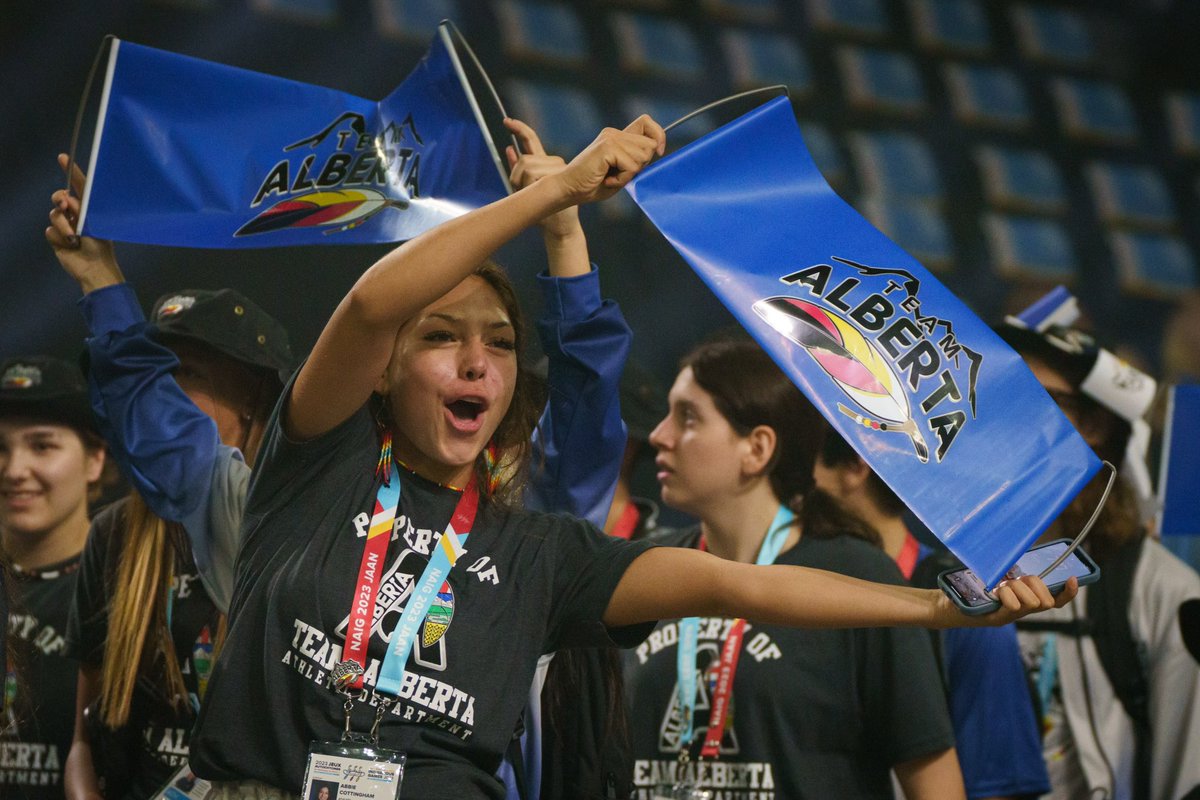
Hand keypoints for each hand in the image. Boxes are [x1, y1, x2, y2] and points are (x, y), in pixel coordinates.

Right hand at [45, 153, 122, 292]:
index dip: (71, 171)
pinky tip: (69, 246)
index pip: (80, 186)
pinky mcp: (57, 238)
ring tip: (75, 237)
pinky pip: (50, 231)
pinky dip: (59, 238)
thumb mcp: (93, 223)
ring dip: (63, 226)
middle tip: (66, 206)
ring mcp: (66, 226)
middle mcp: (77, 215)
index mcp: (89, 209)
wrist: (94, 268)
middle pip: (60, 197)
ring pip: (54, 215)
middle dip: (60, 200)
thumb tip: (66, 198)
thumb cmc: (100, 245)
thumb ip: (81, 208)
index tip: (63, 157)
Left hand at [504, 118, 580, 239]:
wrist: (562, 228)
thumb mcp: (527, 189)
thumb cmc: (547, 212)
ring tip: (531, 198)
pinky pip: (534, 176)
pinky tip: (529, 176)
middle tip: (523, 194)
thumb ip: (518, 169)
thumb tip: (508, 149)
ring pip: (527, 168)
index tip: (507, 121)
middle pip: (524, 160)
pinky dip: (526, 182)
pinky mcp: (559, 181)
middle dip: (516, 178)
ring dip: (521, 185)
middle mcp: (552, 163)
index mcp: (546, 163)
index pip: (531, 140)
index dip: (519, 129)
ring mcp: (557, 171)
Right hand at [553, 115, 665, 206]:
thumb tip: (657, 151)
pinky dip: (622, 179)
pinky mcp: (607, 147)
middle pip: (650, 144)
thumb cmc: (593, 186)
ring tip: (610, 177)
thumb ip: (637, 162)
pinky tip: (606, 180)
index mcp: (617, 136)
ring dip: (630, 174)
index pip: (646, 122)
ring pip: (643, 156)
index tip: (659, 152)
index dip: (658, 135)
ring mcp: (610, 138)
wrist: (568, 189)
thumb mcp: (621, 173)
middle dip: (641, 165)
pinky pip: (631, 166)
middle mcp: (614, 133)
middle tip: (619, 174)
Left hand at [937, 574, 1077, 627]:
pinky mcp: (996, 620)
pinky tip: (994, 592)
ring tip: (1001, 586)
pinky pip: (1013, 607)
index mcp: (1022, 601)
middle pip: (1046, 601)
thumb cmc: (968, 589)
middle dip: (1035, 585)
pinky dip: (1006, 595)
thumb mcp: (994, 576)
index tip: (1073, 578)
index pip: (1054, 601)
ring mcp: (1009, 618)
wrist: (943, 605)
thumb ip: (1010, 571)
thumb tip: (1020, 557)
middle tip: (1015, 580)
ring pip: (1030, 603)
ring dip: (1017, 589)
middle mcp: (1019, 612)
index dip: (1068, 593)